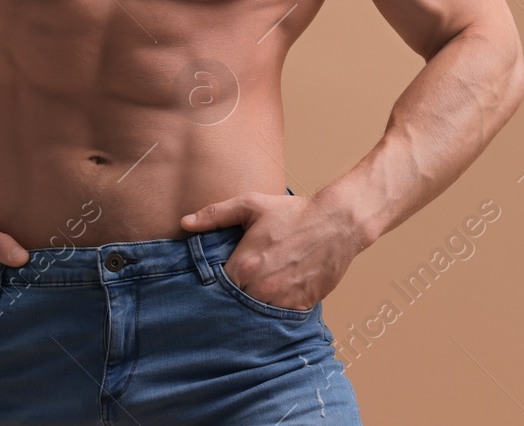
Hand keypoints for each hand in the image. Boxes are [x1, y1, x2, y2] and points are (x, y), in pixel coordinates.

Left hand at [181, 191, 362, 310]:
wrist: (338, 222)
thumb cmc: (294, 212)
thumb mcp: (252, 205)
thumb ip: (216, 214)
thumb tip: (184, 223)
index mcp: (245, 265)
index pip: (218, 290)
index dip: (216, 287)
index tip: (219, 283)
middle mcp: (262, 287)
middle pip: (235, 305)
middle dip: (234, 299)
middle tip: (239, 289)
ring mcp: (283, 299)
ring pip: (257, 315)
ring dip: (255, 307)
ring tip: (259, 292)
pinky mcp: (302, 305)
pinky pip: (281, 318)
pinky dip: (277, 311)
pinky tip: (278, 296)